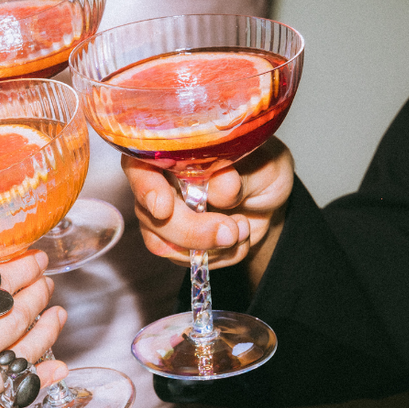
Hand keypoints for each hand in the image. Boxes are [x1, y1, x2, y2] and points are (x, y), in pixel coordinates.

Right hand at [0, 251, 65, 407]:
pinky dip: (38, 376)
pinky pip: (15, 399)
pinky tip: (53, 361)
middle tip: (46, 285)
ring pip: (23, 358)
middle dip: (37, 295)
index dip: (21, 271)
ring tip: (56, 316)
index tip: (36, 261)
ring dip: (46, 332)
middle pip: (14, 319)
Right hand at [122, 137, 293, 281]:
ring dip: (208, 245)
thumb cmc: (260, 169)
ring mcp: (161, 215)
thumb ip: (239, 174)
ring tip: (242, 228)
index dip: (146, 188)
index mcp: (170, 148)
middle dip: (189, 229)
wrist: (268, 200)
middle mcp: (157, 181)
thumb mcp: (261, 164)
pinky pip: (183, 259)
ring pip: (162, 242)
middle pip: (149, 212)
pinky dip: (217, 256)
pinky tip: (238, 238)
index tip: (163, 208)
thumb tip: (220, 186)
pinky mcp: (173, 242)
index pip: (139, 164)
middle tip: (228, 231)